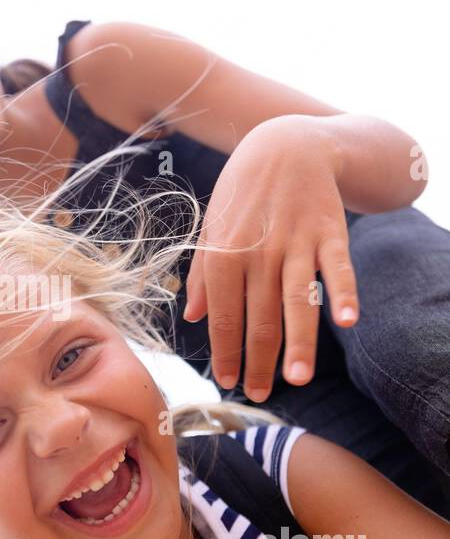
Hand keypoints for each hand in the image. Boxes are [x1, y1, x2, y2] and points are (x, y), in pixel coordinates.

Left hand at [182, 117, 359, 401]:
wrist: (285, 143)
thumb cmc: (243, 192)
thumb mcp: (211, 227)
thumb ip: (202, 274)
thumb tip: (191, 317)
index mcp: (223, 255)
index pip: (223, 317)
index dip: (225, 353)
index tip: (227, 384)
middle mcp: (258, 253)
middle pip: (259, 319)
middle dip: (259, 362)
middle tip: (258, 396)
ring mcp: (296, 243)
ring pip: (297, 302)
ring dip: (299, 343)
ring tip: (298, 379)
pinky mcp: (330, 232)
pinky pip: (338, 267)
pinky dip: (345, 292)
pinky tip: (348, 321)